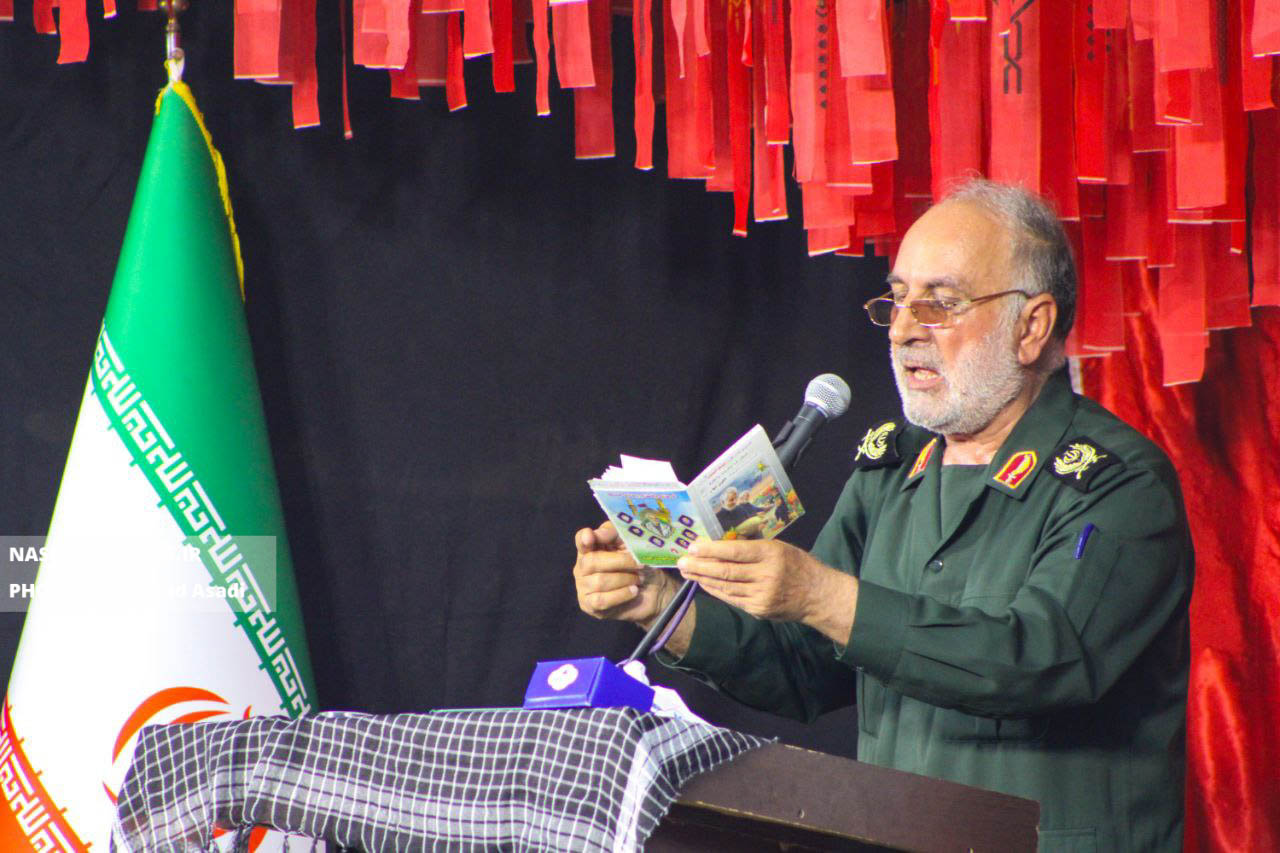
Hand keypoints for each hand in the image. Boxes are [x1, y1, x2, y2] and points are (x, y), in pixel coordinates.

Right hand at [573, 522, 677, 626]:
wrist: (654, 592)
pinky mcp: (590, 605)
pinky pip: (602, 600)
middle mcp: (583, 567)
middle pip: (591, 561)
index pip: (580, 540)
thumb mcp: (630, 543)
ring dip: (625, 579)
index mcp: (591, 548)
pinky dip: (622, 594)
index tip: (591, 537)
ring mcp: (584, 587)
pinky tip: (633, 591)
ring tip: (638, 579)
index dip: (584, 538)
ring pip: (599, 581)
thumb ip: (613, 534)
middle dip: (620, 562)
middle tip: (639, 564)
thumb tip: (595, 534)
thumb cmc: (639, 565)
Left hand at [676, 539, 857, 643]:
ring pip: (725, 586)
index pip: (735, 552)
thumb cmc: (796, 565)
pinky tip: (703, 584)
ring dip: (703, 579)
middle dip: (700, 566)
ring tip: (687, 572)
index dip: (711, 550)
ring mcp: (761, 595)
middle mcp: (766, 575)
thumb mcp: (779, 547)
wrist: (816, 595)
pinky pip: (732, 599)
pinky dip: (715, 591)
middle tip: (681, 561)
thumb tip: (720, 545)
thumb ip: (752, 547)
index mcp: (771, 554)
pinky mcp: (758, 610)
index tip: (693, 547)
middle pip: (726, 571)